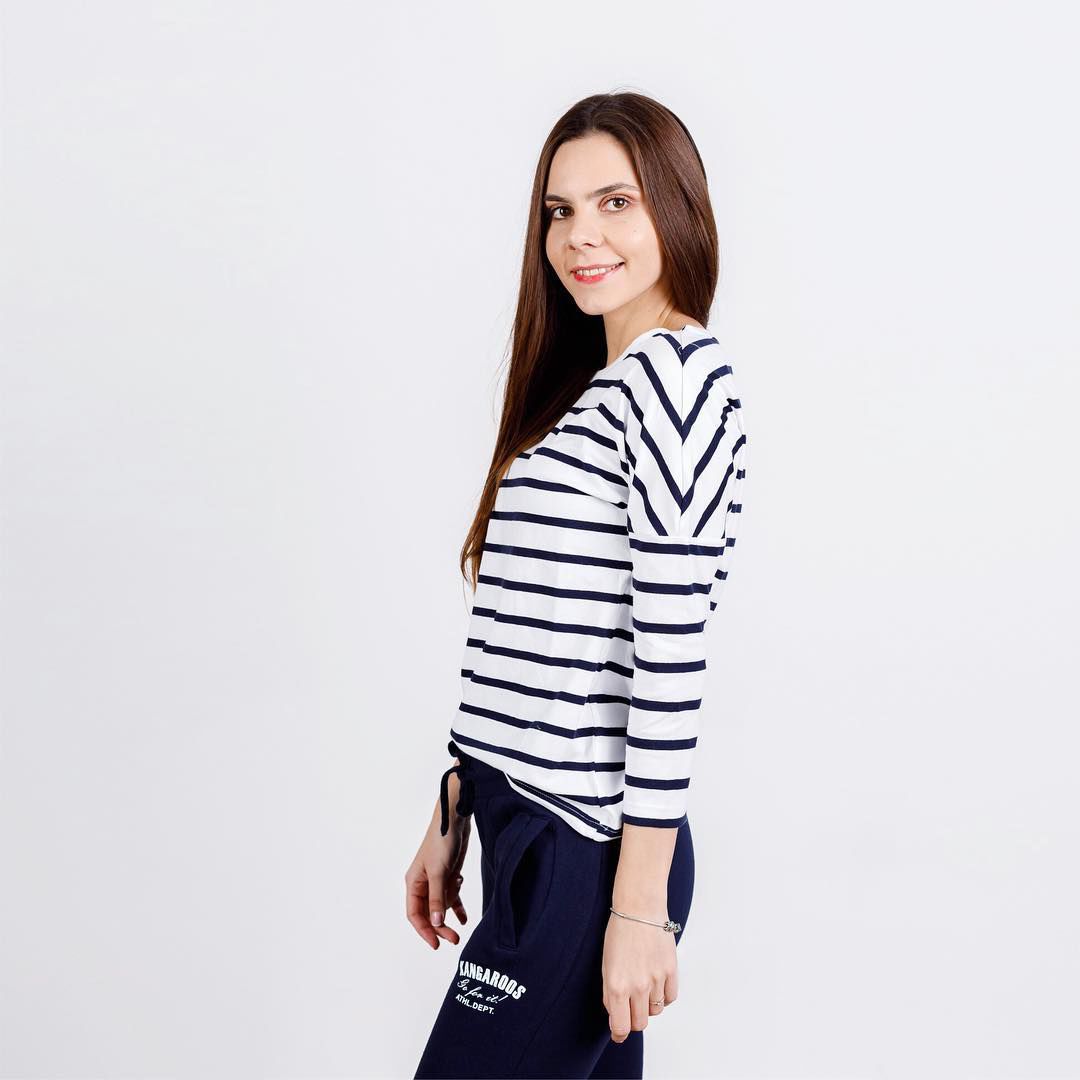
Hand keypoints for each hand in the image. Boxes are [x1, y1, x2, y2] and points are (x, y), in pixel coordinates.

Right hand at [405, 793, 470, 948]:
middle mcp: (423, 883)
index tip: (436, 945)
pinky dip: (457, 906)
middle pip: (428, 913)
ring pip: (441, 906)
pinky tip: (464, 918)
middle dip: (439, 927)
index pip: (414, 914)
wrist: (455, 820)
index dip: (424, 931)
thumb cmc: (442, 841)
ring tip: (460, 925)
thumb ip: (437, 898)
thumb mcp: (439, 872)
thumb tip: (434, 922)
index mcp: (414, 882)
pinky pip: (451, 897)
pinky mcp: (449, 875)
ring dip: (449, 914)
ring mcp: (437, 880)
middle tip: (454, 940)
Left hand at [601, 910, 678, 1041]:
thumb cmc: (619, 933)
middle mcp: (637, 986)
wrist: (639, 908)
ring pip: (655, 1011)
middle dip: (633, 1019)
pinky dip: (663, 997)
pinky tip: (656, 984)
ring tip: (642, 987)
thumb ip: (610, 993)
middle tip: (629, 1009)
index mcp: (616, 985)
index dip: (618, 1034)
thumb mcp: (606, 964)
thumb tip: (616, 1016)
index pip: (620, 1026)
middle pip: (640, 1023)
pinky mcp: (671, 971)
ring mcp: (656, 979)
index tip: (618, 1033)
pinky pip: (670, 998)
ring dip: (648, 1006)